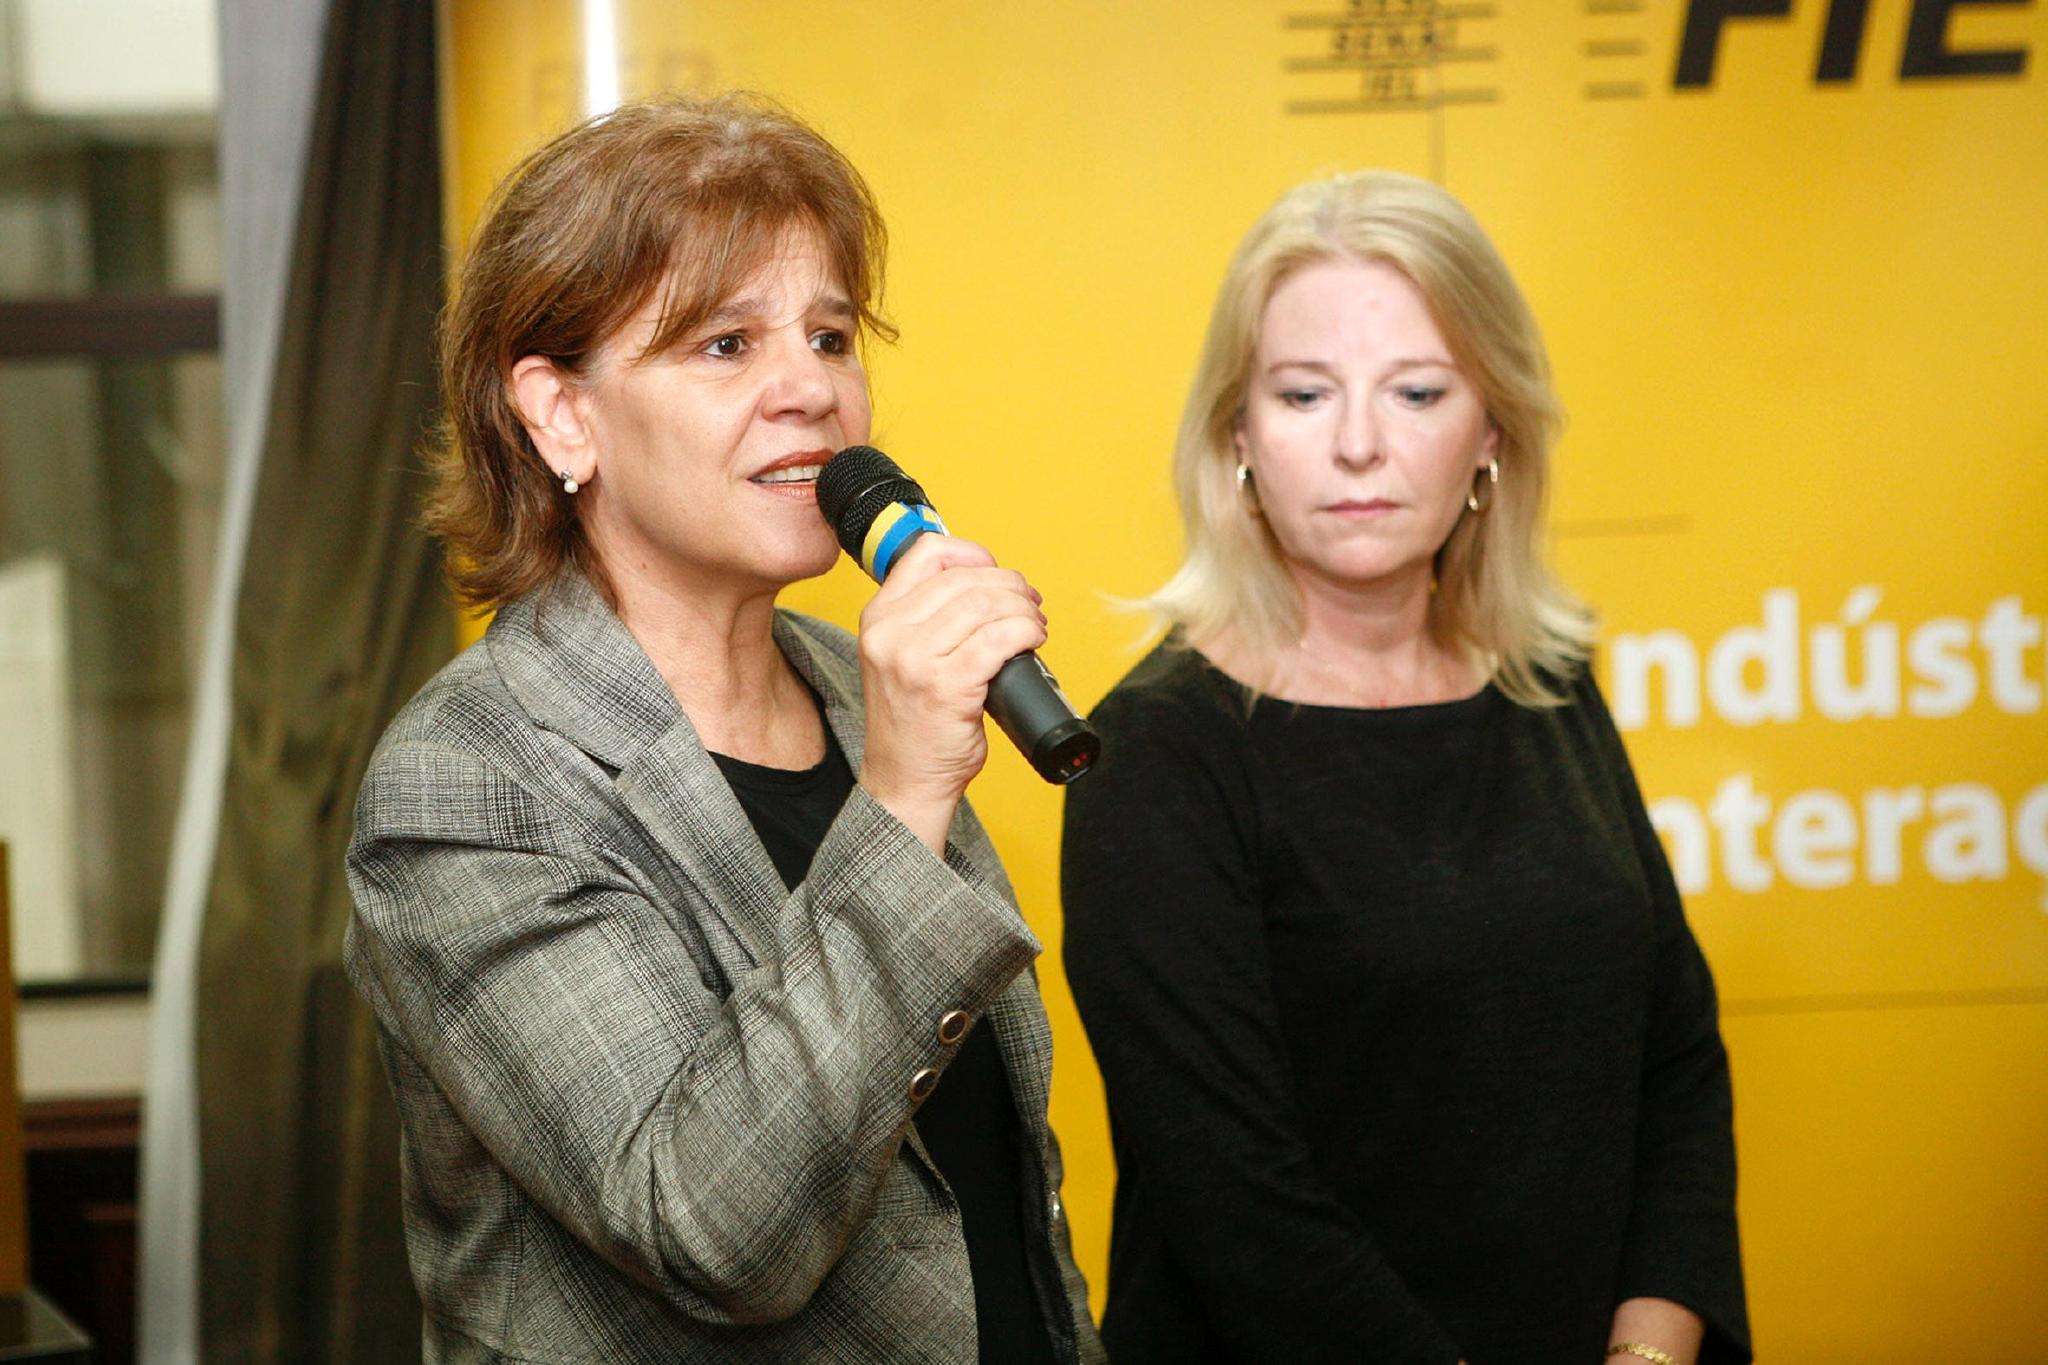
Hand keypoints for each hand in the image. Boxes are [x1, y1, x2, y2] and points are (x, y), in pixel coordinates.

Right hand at [855, 534, 1046, 851]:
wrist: (905, 780)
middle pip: (967, 578)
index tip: (995, 572)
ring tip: (1035, 625)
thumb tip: (984, 583)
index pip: (926, 553)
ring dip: (1024, 609)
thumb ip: (925, 619)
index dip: (973, 554)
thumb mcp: (901, 657)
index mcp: (878, 618)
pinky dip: (1027, 632)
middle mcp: (891, 633)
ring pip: (988, 604)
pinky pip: (1000, 639)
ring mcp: (916, 659)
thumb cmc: (914, 723)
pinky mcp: (947, 686)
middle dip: (1011, 586)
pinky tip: (1033, 641)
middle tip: (1030, 605)